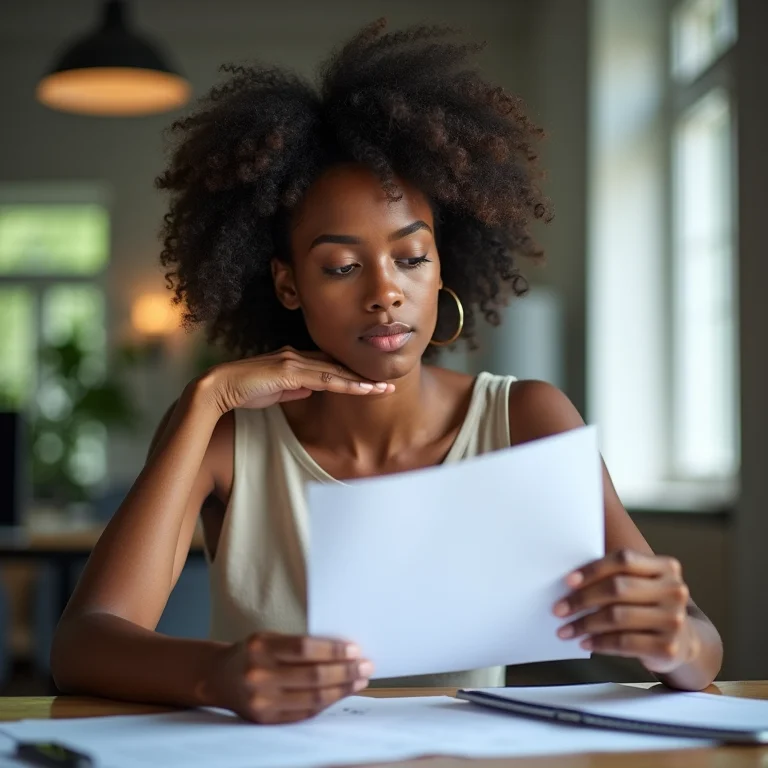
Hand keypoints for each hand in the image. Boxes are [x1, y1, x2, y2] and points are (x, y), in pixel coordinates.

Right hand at [197, 346, 393, 413]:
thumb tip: (312, 390)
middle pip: (337, 366)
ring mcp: (294, 362)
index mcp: (294, 361)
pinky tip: (362, 389)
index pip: (329, 367)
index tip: (371, 382)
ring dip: (361, 381)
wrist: (220, 387)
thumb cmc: (244, 391)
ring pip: (335, 372)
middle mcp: (297, 356)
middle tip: (388, 383)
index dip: (351, 374)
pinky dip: (345, 384)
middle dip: (363, 375)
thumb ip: (295, 389)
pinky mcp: (289, 372)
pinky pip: (324, 379)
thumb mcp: (275, 392)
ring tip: (384, 389)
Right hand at [200, 632, 373, 723]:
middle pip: (312, 676)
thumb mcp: (269, 638)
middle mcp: (259, 674)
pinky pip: (303, 713)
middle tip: (366, 666)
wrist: (219, 678)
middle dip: (345, 671)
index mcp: (261, 647)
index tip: (355, 649)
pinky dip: (326, 704)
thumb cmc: (253, 652)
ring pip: (312, 698)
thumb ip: (298, 645)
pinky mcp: (265, 720)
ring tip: (360, 680)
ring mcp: (261, 701)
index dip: (333, 650)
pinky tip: (340, 694)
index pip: (304, 648)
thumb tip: (343, 651)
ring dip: (341, 689)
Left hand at [554, 549, 698, 673]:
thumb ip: (616, 576)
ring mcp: (674, 620)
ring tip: (565, 630)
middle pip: (617, 588)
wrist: (684, 641)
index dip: (592, 569)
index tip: (567, 581)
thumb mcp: (641, 585)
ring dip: (585, 624)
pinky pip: (624, 643)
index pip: (623, 560)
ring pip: (617, 617)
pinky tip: (586, 643)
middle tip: (558, 609)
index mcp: (666, 568)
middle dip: (582, 599)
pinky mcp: (668, 647)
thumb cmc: (648, 606)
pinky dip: (599, 643)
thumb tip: (569, 582)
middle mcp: (674, 591)